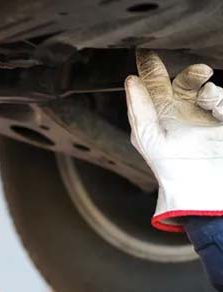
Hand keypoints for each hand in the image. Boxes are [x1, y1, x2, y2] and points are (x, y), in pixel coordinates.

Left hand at [125, 50, 222, 231]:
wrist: (196, 187)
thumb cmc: (168, 167)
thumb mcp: (146, 137)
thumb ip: (139, 109)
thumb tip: (131, 81)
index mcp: (161, 114)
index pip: (155, 84)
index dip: (151, 67)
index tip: (145, 52)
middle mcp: (183, 111)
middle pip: (185, 81)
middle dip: (190, 74)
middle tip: (196, 73)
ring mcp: (205, 115)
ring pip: (208, 89)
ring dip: (206, 86)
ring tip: (207, 90)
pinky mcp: (222, 122)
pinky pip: (222, 102)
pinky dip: (219, 100)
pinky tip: (214, 102)